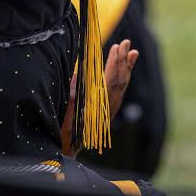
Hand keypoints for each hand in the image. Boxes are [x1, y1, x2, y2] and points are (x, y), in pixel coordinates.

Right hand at [61, 39, 138, 156]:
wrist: (69, 151)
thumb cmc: (64, 132)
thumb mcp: (65, 114)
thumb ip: (72, 96)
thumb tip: (77, 75)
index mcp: (97, 107)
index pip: (110, 81)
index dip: (114, 63)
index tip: (116, 47)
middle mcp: (107, 108)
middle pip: (119, 81)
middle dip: (122, 61)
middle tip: (126, 43)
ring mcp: (109, 109)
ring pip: (121, 86)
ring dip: (126, 68)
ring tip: (131, 52)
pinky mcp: (107, 110)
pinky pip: (118, 91)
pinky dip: (122, 78)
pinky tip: (124, 69)